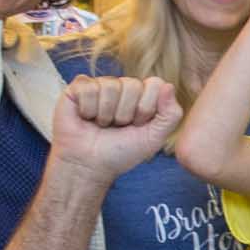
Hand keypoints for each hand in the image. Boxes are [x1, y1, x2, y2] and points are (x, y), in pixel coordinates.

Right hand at [52, 74, 181, 180]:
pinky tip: (86, 118)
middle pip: (132, 85)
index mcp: (143, 95)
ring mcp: (101, 85)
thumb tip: (168, 85)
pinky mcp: (78, 87)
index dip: (146, 108)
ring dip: (106, 114)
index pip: (154, 84)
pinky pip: (88, 88)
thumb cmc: (121, 152)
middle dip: (125, 114)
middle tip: (117, 127)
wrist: (89, 165)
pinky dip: (88, 109)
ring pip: (110, 86)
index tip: (137, 126)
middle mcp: (123, 86)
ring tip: (101, 124)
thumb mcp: (153, 139)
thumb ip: (171, 115)